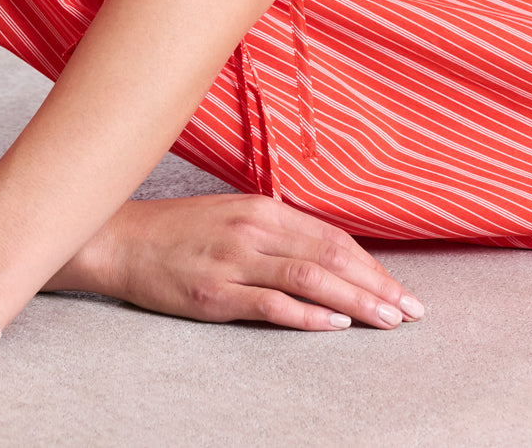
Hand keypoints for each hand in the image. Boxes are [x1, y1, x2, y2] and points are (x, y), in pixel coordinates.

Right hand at [97, 193, 424, 330]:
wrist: (120, 239)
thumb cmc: (177, 230)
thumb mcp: (231, 216)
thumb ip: (274, 231)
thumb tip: (324, 254)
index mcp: (261, 208)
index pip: (331, 236)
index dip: (371, 263)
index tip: (399, 287)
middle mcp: (253, 229)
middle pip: (330, 256)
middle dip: (377, 284)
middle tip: (411, 310)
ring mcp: (233, 261)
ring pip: (309, 278)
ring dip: (356, 301)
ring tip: (387, 320)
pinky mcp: (213, 293)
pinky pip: (269, 304)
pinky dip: (307, 314)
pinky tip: (335, 324)